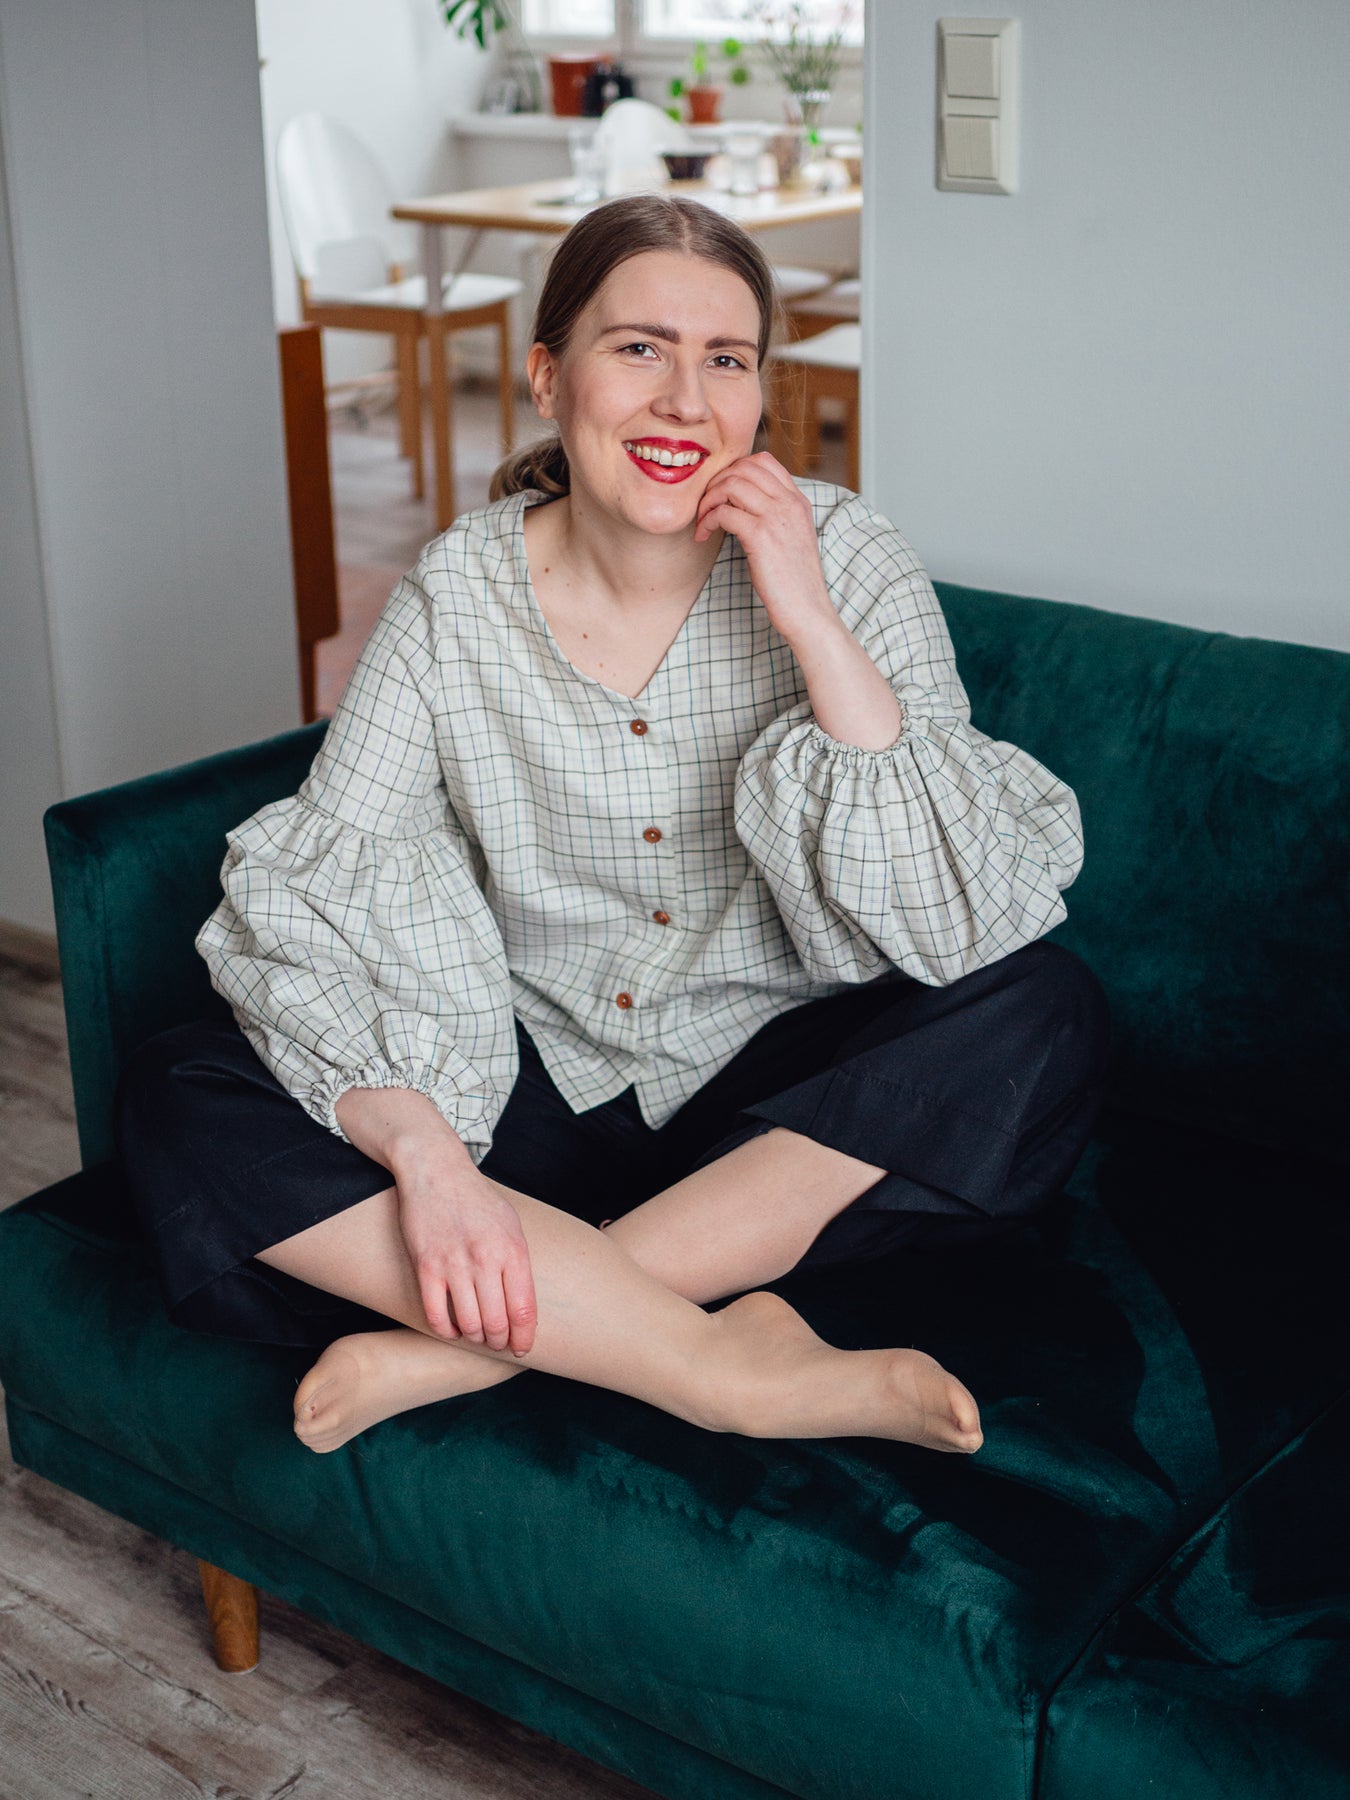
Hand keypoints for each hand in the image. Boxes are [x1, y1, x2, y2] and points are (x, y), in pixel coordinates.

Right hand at [333, 1086, 536, 1354]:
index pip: (524, 1309)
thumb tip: (525, 1302)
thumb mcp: (511, 1224)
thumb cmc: (477, 1199)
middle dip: (499, 1341)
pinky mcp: (426, 1266)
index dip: (524, 1337)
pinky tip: (450, 1329)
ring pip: (468, 1323)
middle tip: (497, 1342)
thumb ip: (518, 1261)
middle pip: (497, 1322)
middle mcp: (486, 1258)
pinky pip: (436, 1315)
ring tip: (476, 1335)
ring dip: (474, 1337)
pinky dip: (445, 1331)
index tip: (522, 1349)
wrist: (436, 1170)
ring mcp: (454, 1263)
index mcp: (513, 1249)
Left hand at [694, 451, 833, 642]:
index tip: (722, 494)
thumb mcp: (790, 539)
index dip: (735, 470)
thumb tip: (740, 506)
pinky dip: (707, 521)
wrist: (808, 610)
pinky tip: (703, 536)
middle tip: (706, 506)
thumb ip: (774, 516)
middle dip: (717, 482)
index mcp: (798, 501)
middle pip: (744, 467)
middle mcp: (789, 503)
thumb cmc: (793, 582)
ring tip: (703, 521)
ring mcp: (777, 517)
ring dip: (708, 500)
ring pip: (732, 484)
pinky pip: (724, 512)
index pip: (764, 461)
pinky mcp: (761, 535)